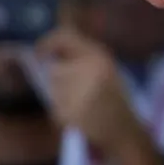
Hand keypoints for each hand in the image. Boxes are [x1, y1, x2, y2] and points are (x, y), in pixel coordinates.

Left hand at [36, 28, 154, 160]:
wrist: (123, 127)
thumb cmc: (114, 96)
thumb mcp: (106, 67)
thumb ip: (83, 57)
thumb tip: (53, 52)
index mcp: (99, 55)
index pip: (64, 37)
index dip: (47, 43)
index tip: (39, 52)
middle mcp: (88, 69)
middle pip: (55, 70)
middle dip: (60, 80)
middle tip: (76, 89)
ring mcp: (78, 91)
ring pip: (54, 88)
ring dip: (61, 95)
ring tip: (80, 101)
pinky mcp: (69, 111)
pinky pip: (55, 106)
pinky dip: (62, 110)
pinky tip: (79, 113)